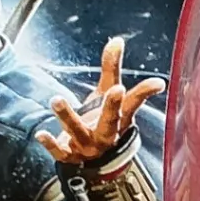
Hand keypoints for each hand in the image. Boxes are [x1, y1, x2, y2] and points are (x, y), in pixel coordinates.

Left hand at [35, 36, 163, 164]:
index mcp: (120, 118)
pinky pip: (60, 152)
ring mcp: (88, 145)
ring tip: (57, 99)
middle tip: (115, 90)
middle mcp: (107, 132)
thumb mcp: (106, 94)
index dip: (144, 92)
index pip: (133, 103)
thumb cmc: (103, 121)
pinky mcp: (70, 155)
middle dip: (113, 106)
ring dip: (68, 117)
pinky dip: (51, 144)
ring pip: (79, 131)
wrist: (95, 160)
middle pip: (111, 120)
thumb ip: (111, 69)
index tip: (158, 83)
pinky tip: (41, 134)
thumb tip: (117, 40)